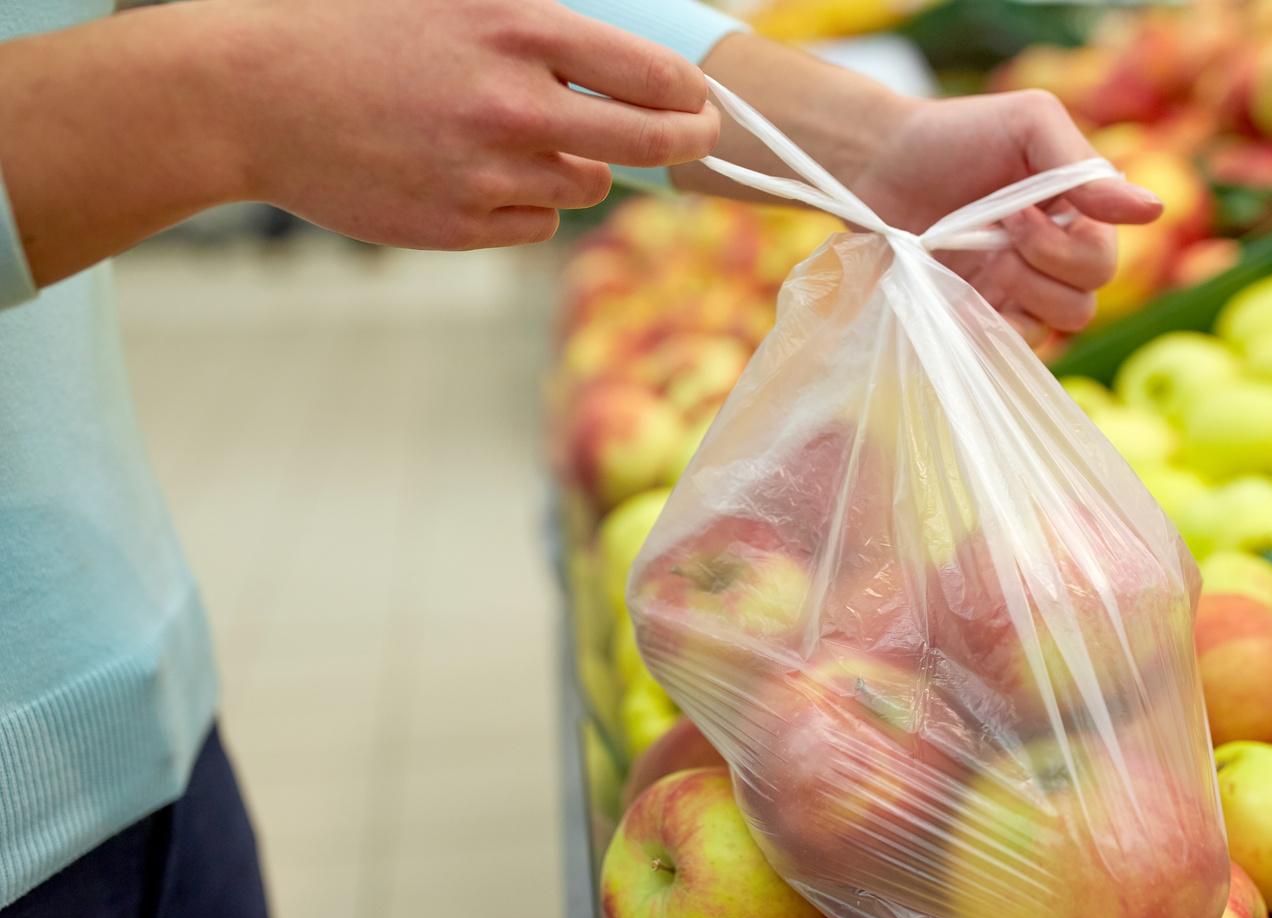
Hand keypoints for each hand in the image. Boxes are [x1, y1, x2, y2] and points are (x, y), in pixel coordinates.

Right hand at [0, 0, 720, 286]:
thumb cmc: (355, 36)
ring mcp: (490, 173)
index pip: (651, 74)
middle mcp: (514, 104)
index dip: (691, 94)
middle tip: (698, 139)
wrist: (254, 95)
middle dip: (687, 141)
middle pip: (649, 142)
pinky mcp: (462, 226)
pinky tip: (474, 178)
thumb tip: (625, 65)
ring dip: (576, 169)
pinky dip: (524, 208)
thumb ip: (540, 30)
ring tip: (516, 141)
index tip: (702, 101)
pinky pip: (535, 227)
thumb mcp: (453, 1)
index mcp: (517, 30)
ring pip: (586, 187)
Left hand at [848, 91, 1162, 343]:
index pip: (1103, 258)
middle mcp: (1051, 258)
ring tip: (979, 263)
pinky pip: (1008, 348)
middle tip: (997, 236)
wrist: (877, 161)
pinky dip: (992, 331)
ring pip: (1053, 328)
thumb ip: (1085, 170)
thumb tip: (1154, 210)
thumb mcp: (1029, 124)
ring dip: (1019, 297)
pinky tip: (962, 301)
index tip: (1015, 212)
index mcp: (1074, 214)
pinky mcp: (976, 316)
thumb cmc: (956, 134)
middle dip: (1042, 270)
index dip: (1065, 247)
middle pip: (1085, 299)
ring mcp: (1014, 292)